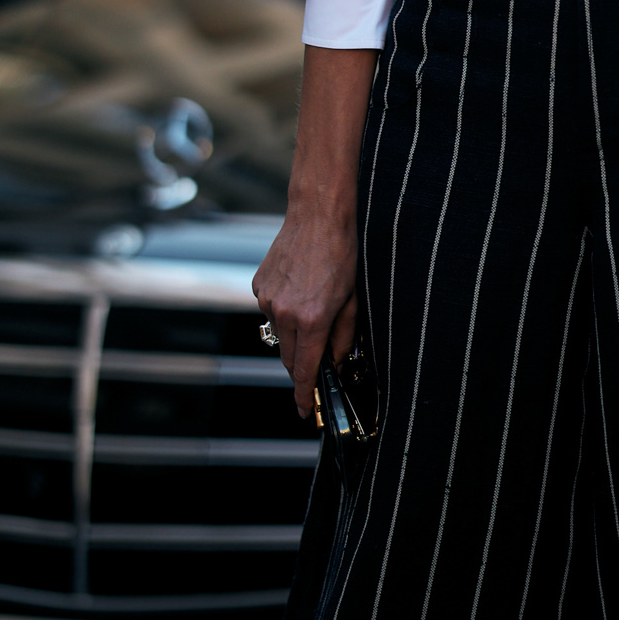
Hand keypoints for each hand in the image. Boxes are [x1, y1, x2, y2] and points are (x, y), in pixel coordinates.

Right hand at [254, 42, 376, 418]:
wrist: (322, 207)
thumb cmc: (347, 248)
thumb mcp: (357, 297)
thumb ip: (346, 335)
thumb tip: (337, 359)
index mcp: (310, 320)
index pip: (304, 372)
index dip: (306, 396)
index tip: (307, 412)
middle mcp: (283, 313)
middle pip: (289, 358)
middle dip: (304, 366)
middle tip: (320, 365)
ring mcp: (268, 297)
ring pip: (279, 334)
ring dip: (296, 335)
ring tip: (318, 313)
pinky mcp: (260, 283)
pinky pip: (272, 310)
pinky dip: (286, 312)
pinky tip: (305, 292)